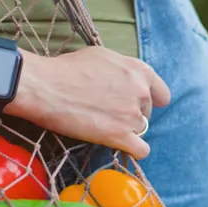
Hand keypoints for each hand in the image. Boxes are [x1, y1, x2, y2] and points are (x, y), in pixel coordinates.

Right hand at [10, 47, 170, 158]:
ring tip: (102, 124)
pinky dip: (134, 150)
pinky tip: (121, 145)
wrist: (46, 87)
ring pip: (140, 130)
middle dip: (131, 114)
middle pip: (147, 113)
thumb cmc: (67, 69)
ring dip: (125, 130)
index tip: (138, 104)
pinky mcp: (119, 136)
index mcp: (139, 71)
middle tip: (107, 112)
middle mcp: (140, 92)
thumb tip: (126, 79)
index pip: (161, 93)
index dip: (150, 100)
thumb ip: (122, 69)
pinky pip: (141, 150)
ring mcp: (131, 115)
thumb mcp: (103, 56)